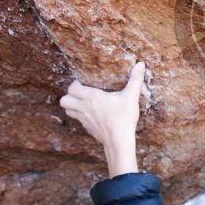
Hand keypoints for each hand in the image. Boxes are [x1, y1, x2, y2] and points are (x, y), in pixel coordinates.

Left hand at [60, 62, 144, 176]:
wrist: (119, 141)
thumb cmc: (124, 118)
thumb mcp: (131, 97)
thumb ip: (135, 80)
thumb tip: (140, 64)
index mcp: (92, 97)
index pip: (72, 88)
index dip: (74, 85)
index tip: (81, 83)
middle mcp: (84, 108)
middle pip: (63, 101)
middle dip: (69, 96)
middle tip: (80, 94)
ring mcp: (84, 119)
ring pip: (67, 111)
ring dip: (72, 106)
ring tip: (84, 104)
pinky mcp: (87, 128)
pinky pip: (78, 120)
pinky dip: (81, 116)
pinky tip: (92, 116)